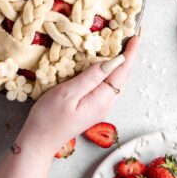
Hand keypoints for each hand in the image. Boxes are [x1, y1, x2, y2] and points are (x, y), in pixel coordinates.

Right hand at [17, 36, 138, 156]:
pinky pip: (106, 86)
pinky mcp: (92, 107)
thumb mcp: (68, 93)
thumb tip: (113, 61)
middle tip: (131, 38)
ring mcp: (99, 107)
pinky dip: (109, 72)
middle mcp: (105, 104)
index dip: (130, 54)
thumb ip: (91, 77)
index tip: (136, 37)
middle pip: (122, 78)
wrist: (40, 140)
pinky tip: (103, 65)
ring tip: (121, 47)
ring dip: (120, 64)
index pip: (122, 73)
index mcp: (101, 99)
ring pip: (116, 82)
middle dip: (128, 57)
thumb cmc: (50, 116)